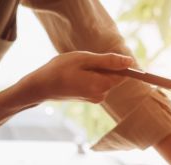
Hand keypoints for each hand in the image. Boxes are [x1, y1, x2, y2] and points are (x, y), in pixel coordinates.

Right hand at [18, 51, 133, 103]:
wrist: (41, 87)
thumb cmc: (60, 70)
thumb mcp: (84, 59)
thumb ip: (108, 61)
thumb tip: (130, 61)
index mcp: (101, 85)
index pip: (124, 73)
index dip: (115, 62)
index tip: (98, 59)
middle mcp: (101, 95)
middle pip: (113, 75)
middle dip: (102, 66)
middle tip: (82, 64)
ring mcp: (95, 98)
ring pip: (104, 78)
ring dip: (94, 70)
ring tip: (76, 70)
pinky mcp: (89, 98)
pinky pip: (96, 83)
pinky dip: (89, 76)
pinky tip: (74, 76)